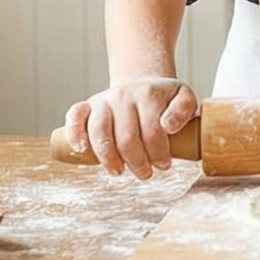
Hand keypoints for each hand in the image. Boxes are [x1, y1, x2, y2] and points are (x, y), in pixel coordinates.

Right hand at [61, 77, 197, 178]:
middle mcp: (123, 95)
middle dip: (137, 162)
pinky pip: (75, 116)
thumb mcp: (183, 97)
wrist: (142, 85)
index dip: (159, 153)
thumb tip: (168, 126)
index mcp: (148, 94)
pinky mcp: (87, 105)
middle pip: (126, 137)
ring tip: (118, 172)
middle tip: (145, 173)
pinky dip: (75, 134)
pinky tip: (81, 151)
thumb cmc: (164, 100)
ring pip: (100, 130)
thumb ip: (184, 109)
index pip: (153, 131)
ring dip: (108, 157)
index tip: (164, 165)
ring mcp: (103, 100)